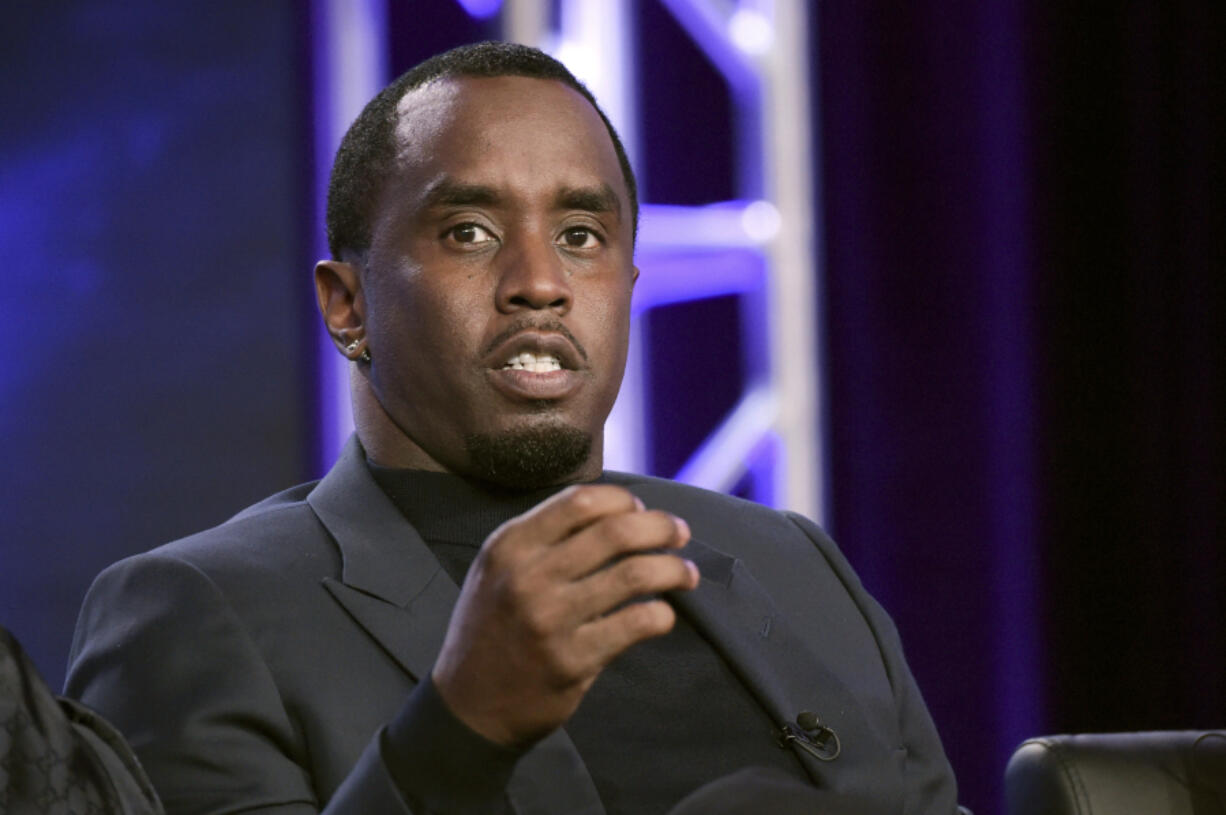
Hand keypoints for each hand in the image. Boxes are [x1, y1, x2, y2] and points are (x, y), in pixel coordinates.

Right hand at [430, 484, 698, 746]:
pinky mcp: (572, 660)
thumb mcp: (497, 570)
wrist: (467, 707)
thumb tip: (620, 513)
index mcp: (510, 545)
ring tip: (686, 574)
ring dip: (673, 569)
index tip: (643, 510)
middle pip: (616, 531)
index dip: (624, 500)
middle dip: (661, 527)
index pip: (581, 501)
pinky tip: (664, 616)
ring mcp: (550, 619)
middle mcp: (527, 576)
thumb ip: (544, 538)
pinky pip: (636, 623)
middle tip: (680, 533)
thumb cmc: (493, 628)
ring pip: (634, 574)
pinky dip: (662, 615)